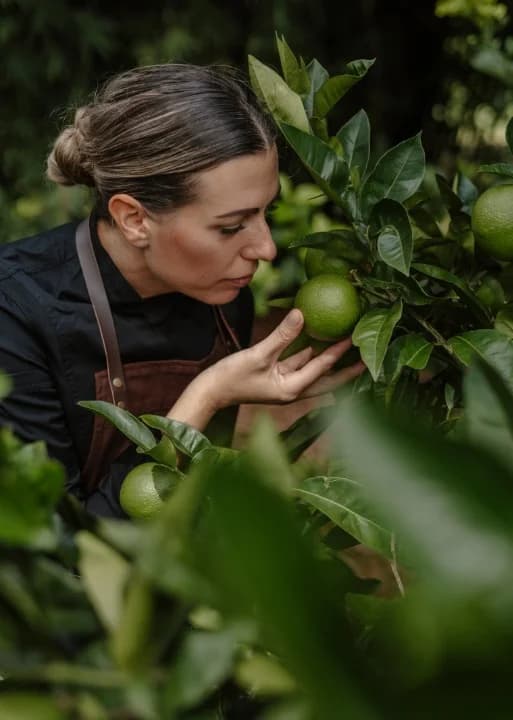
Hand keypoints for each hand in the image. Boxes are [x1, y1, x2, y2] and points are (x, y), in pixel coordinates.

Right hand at [200, 308, 365, 409]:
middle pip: (328, 380)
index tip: (356, 338)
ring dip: (330, 361)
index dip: (340, 352)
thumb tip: (302, 313)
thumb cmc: (231, 377)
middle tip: (368, 358)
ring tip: (348, 348)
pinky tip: (317, 343)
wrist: (210, 393)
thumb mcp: (258, 354)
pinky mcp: (277, 379)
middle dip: (347, 370)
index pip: (323, 368)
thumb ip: (282, 335)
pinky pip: (299, 366)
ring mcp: (285, 386)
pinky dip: (310, 356)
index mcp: (292, 389)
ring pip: (315, 373)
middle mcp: (293, 390)